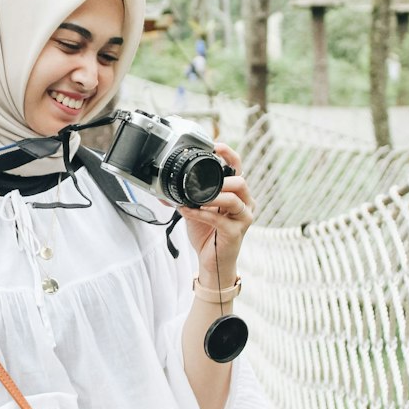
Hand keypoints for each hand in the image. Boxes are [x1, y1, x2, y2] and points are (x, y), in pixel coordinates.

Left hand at [180, 141, 254, 284]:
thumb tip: (162, 191)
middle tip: (201, 182)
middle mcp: (245, 204)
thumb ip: (185, 198)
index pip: (239, 169)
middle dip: (220, 180)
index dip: (229, 155)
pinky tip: (188, 211)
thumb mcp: (195, 210)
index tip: (216, 146)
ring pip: (234, 198)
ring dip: (211, 196)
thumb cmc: (207, 234)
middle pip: (240, 182)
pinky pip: (219, 218)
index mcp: (237, 194)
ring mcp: (244, 218)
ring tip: (194, 198)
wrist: (211, 262)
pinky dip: (201, 213)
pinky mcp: (236, 232)